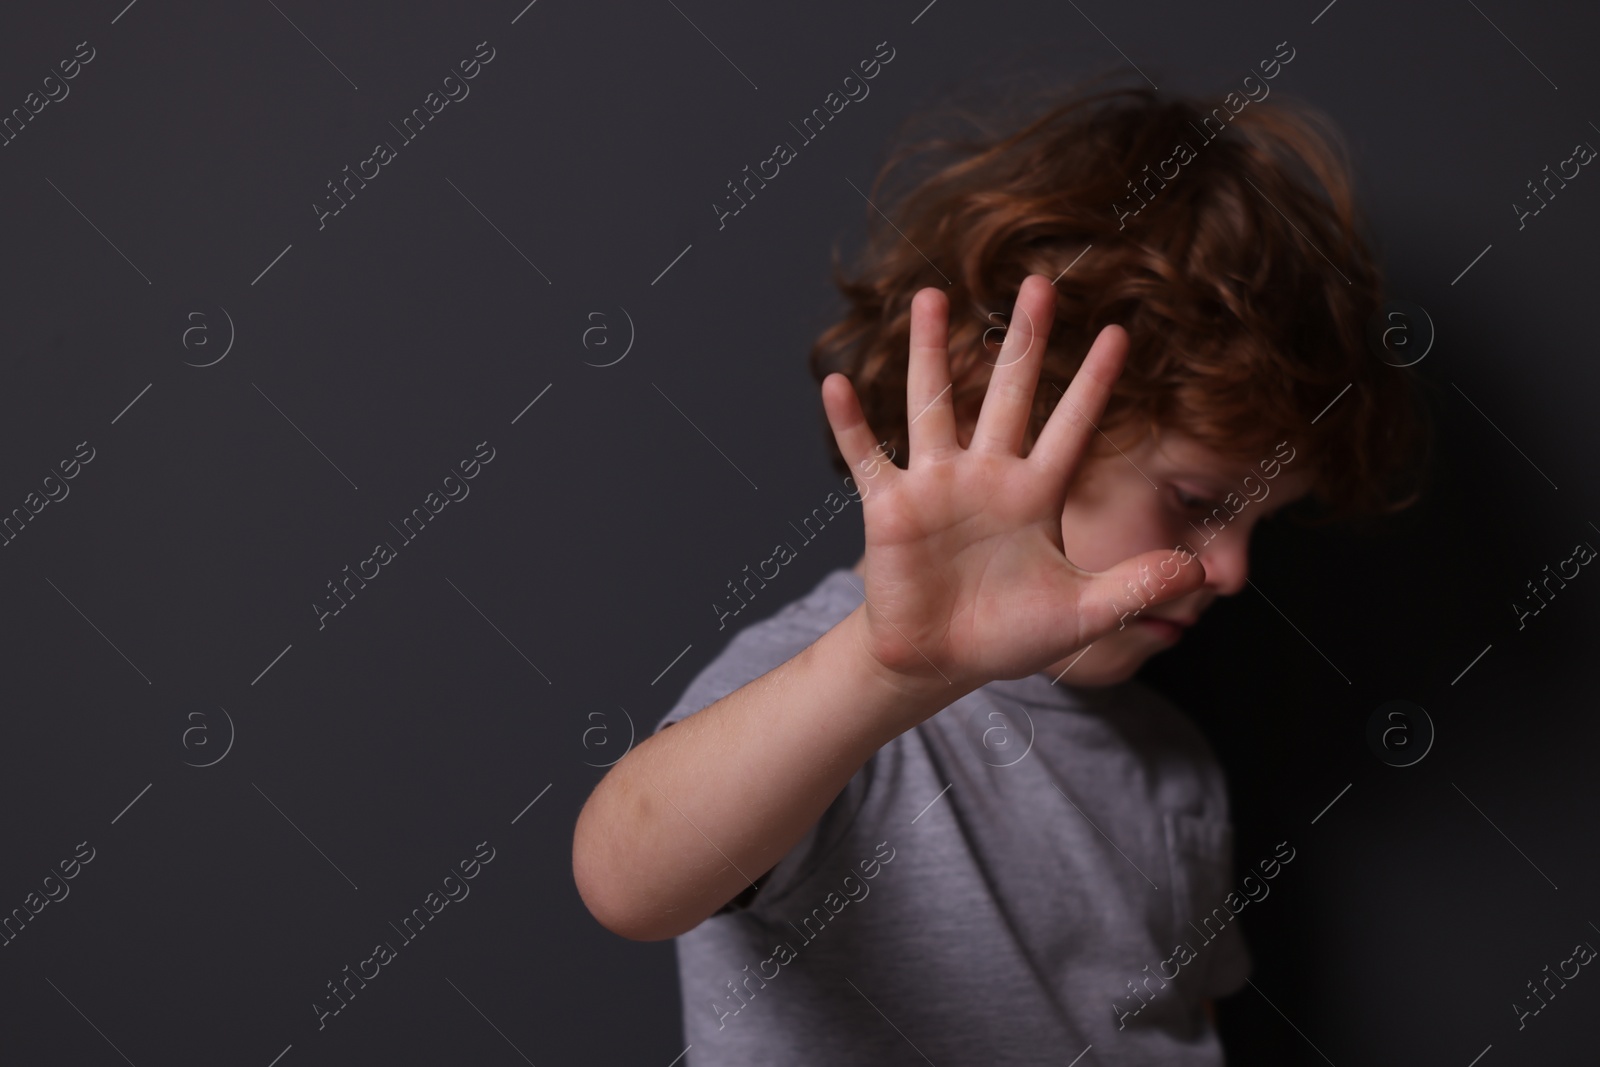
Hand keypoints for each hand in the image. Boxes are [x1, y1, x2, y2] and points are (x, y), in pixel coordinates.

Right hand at [820, 274, 1206, 696]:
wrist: (939, 660)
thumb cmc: (1009, 634)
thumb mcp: (1081, 615)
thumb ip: (1135, 588)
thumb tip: (1200, 573)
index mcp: (1036, 494)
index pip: (1072, 427)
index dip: (1094, 383)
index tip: (1120, 333)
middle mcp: (986, 476)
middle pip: (1008, 393)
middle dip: (1024, 341)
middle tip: (1037, 283)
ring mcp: (935, 486)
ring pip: (934, 404)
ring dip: (930, 352)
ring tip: (931, 296)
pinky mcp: (891, 508)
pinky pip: (868, 456)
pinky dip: (851, 423)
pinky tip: (836, 384)